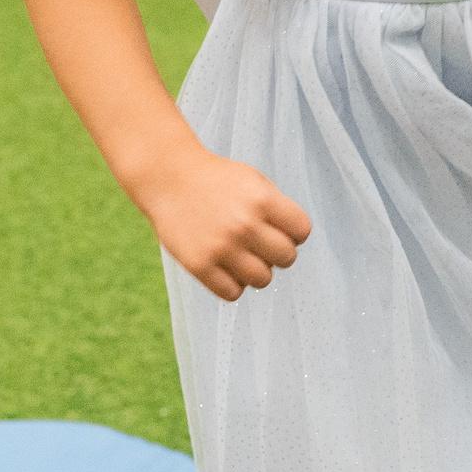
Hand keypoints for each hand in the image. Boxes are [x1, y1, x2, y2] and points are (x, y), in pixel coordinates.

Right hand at [131, 144, 311, 301]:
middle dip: (278, 252)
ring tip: (242, 256)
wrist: (169, 178)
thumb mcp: (254, 180)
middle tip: (260, 243)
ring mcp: (221, 247)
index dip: (294, 232)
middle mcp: (244, 224)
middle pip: (286, 258)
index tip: (279, 228)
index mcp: (262, 199)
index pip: (302, 231)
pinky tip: (225, 267)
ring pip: (263, 280)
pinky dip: (233, 284)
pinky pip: (233, 293)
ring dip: (256, 270)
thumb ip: (277, 209)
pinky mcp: (199, 265)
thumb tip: (295, 242)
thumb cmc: (217, 181)